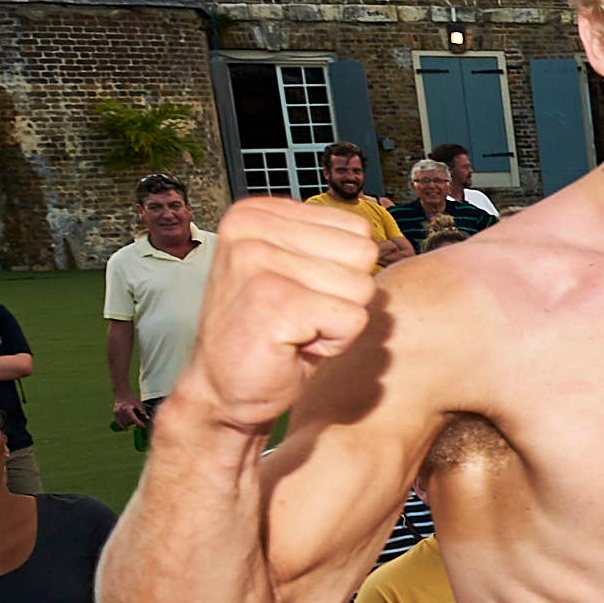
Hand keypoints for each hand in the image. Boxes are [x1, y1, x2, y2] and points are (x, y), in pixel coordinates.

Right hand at [110, 390, 143, 430]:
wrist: (122, 393)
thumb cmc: (131, 398)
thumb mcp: (138, 404)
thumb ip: (142, 411)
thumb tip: (148, 418)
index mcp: (127, 409)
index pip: (134, 419)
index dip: (139, 423)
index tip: (143, 426)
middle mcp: (121, 411)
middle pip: (129, 421)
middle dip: (134, 422)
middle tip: (139, 422)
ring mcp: (117, 413)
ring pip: (124, 423)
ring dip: (129, 424)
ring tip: (133, 421)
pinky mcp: (115, 413)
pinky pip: (118, 422)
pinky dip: (122, 426)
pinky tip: (125, 429)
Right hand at [174, 197, 387, 431]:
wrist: (224, 389)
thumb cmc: (270, 333)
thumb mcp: (298, 271)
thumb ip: (331, 244)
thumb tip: (379, 240)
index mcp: (257, 213)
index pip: (357, 230)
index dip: (343, 271)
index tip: (301, 294)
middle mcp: (251, 228)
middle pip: (362, 255)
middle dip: (344, 295)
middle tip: (301, 316)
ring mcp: (257, 262)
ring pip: (360, 288)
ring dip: (338, 321)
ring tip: (296, 329)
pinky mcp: (272, 301)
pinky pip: (352, 319)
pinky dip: (334, 343)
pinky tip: (294, 346)